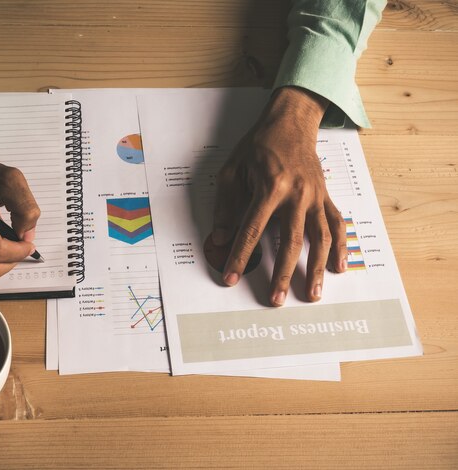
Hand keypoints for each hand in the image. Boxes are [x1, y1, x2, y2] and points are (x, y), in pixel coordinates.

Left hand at [211, 86, 346, 305]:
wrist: (290, 122)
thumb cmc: (258, 146)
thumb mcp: (232, 170)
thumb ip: (226, 205)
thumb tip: (221, 239)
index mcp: (270, 187)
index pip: (252, 230)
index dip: (240, 256)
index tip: (230, 277)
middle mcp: (297, 194)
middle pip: (291, 241)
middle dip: (283, 274)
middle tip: (276, 299)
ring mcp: (315, 197)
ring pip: (319, 238)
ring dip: (317, 268)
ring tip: (314, 294)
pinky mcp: (326, 197)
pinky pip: (337, 224)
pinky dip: (340, 247)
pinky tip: (339, 268)